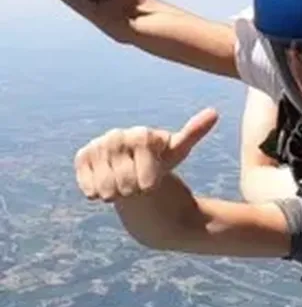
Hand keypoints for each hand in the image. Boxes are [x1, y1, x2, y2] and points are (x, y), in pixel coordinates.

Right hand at [74, 108, 217, 201]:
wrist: (135, 171)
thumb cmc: (161, 162)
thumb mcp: (178, 151)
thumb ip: (193, 132)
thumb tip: (214, 112)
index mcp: (142, 135)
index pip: (143, 169)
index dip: (147, 180)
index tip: (152, 185)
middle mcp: (117, 135)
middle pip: (124, 180)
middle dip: (133, 190)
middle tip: (138, 188)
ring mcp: (98, 146)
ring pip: (106, 186)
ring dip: (116, 194)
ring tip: (124, 189)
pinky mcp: (82, 157)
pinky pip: (88, 184)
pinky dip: (97, 192)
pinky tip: (106, 189)